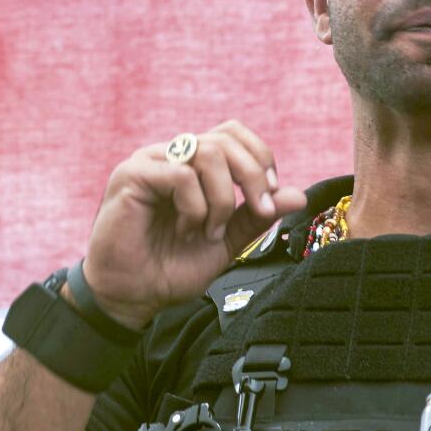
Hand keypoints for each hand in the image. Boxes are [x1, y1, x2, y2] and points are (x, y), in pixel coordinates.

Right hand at [83, 121, 306, 327]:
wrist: (132, 296)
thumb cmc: (172, 267)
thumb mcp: (227, 240)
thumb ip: (257, 216)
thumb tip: (299, 195)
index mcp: (194, 164)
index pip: (234, 134)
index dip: (260, 159)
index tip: (270, 199)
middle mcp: (172, 155)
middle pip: (226, 138)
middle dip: (253, 176)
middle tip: (260, 211)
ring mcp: (151, 161)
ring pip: (208, 152)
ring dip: (221, 199)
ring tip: (210, 232)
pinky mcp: (131, 175)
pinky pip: (181, 174)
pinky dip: (195, 207)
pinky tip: (186, 230)